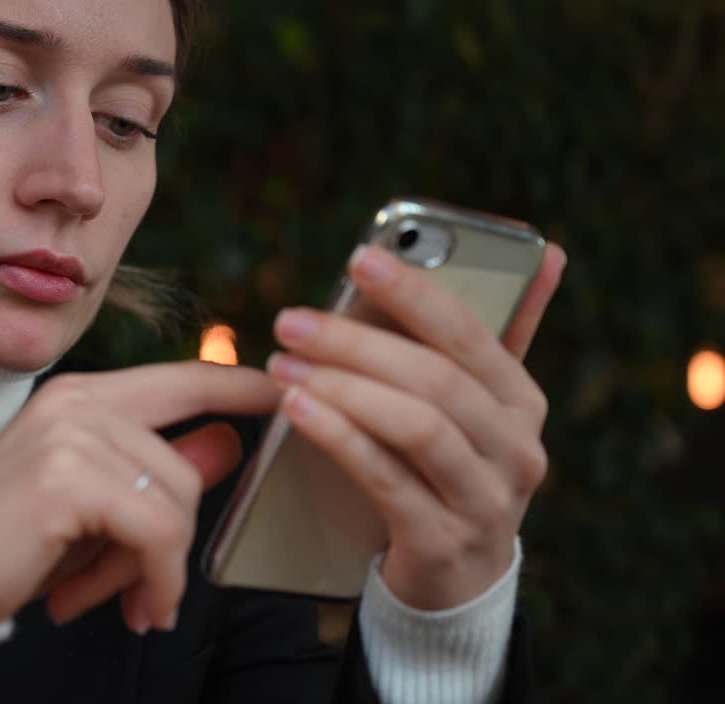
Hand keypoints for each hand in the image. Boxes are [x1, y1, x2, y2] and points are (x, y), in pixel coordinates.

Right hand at [0, 362, 279, 632]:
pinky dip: (154, 580)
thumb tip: (230, 444)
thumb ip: (159, 471)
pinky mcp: (66, 477)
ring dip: (158, 570)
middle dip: (173, 544)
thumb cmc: (9, 546)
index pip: (179, 380)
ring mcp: (70, 433)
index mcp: (80, 397)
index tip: (279, 395)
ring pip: (175, 502)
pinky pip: (155, 532)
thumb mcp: (95, 507)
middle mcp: (76, 402)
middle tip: (142, 594)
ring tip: (118, 602)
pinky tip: (127, 607)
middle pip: (184, 467)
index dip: (236, 387)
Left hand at [266, 243, 566, 609]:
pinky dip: (338, 438)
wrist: (458, 580)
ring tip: (284, 365)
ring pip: (415, 427)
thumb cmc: (453, 470)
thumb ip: (501, 332)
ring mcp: (485, 499)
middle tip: (292, 321)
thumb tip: (547, 251)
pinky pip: (386, 479)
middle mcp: (516, 448)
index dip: (414, 292)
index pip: (469, 333)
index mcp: (522, 400)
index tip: (359, 258)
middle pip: (435, 379)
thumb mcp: (482, 406)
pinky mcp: (443, 541)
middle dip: (356, 343)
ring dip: (342, 389)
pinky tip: (296, 411)